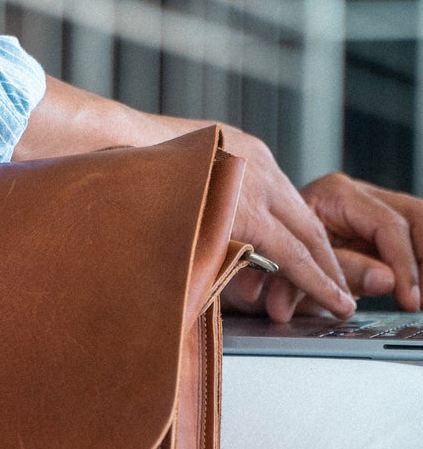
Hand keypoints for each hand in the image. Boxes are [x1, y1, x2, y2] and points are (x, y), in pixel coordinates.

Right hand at [12, 78, 422, 320]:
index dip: (307, 237)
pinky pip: (287, 251)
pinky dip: (309, 276)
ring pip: (305, 237)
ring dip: (326, 271)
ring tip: (340, 300)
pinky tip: (325, 295)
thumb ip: (201, 198)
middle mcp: (256, 164)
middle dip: (328, 257)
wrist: (106, 148)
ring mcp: (252, 183)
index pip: (288, 204)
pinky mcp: (243, 209)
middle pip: (306, 219)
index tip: (318, 261)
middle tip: (343, 287)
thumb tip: (200, 229)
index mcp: (243, 154)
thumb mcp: (178, 177)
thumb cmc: (124, 169)